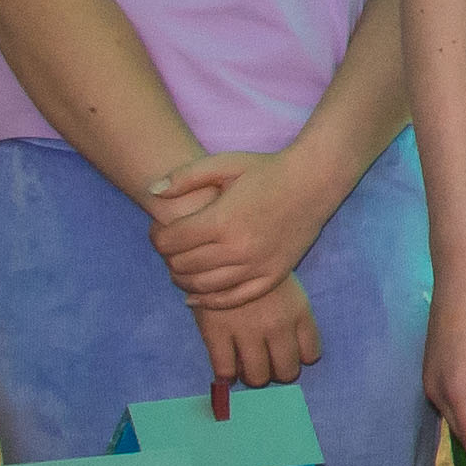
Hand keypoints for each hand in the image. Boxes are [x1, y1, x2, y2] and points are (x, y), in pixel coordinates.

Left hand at [146, 144, 335, 312]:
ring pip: (203, 287)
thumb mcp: (224, 164)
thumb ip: (185, 177)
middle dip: (168, 258)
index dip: (156, 237)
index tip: (158, 232)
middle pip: (183, 266)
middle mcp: (237, 248)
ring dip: (183, 280)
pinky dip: (210, 301)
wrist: (314, 181)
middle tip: (170, 248)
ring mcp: (256, 266)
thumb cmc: (267, 169)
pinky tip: (195, 296)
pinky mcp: (273, 276)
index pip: (170, 241)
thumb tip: (151, 192)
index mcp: (221, 219)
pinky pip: (233, 298)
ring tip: (180, 269)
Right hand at [195, 273, 319, 395]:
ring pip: (257, 377)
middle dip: (277, 372)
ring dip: (253, 376)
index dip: (299, 358)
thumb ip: (295, 317)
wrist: (218, 249)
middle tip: (266, 364)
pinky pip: (225, 371)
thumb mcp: (287, 286)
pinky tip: (228, 367)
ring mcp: (247, 331)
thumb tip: (297, 355)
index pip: (311, 354)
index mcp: (298, 311)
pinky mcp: (217, 333)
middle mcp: (277, 325)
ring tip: (246, 366)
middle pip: (286, 372)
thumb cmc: (255, 268)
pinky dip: (227, 375)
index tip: (288, 354)